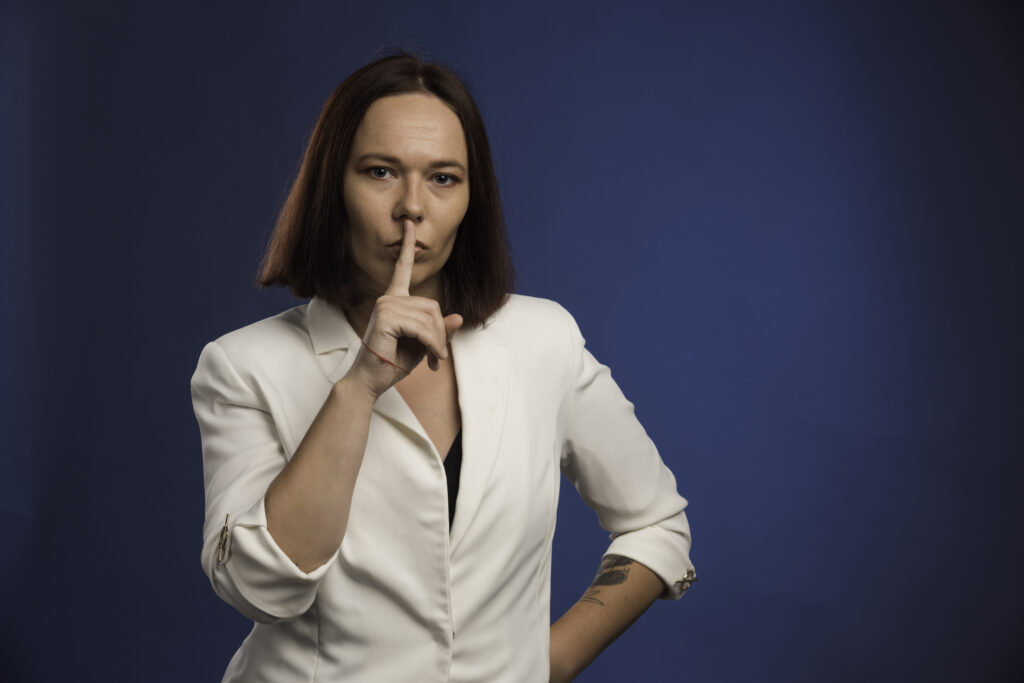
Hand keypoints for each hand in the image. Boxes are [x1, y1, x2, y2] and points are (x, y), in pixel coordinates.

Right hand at [347, 219, 462, 397]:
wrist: (372, 380)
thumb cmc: (395, 361)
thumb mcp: (424, 344)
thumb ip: (440, 330)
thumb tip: (459, 316)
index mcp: (395, 299)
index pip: (402, 268)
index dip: (407, 246)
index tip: (409, 225)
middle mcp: (389, 298)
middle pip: (432, 306)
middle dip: (441, 333)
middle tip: (439, 356)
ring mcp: (385, 305)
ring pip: (429, 318)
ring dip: (438, 343)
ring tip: (435, 360)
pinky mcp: (386, 317)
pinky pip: (422, 328)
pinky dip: (432, 345)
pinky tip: (430, 359)